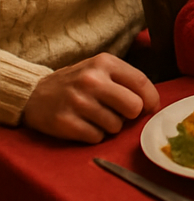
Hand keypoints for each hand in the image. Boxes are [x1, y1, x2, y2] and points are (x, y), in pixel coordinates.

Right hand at [22, 53, 159, 143]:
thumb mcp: (99, 69)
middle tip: (121, 113)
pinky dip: (95, 135)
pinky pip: (96, 137)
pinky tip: (85, 125)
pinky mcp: (65, 122)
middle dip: (131, 114)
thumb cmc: (76, 82)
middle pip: (133, 106)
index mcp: (104, 63)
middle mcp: (92, 80)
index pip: (140, 81)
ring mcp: (77, 102)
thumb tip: (150, 102)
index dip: (151, 98)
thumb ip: (124, 80)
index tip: (151, 107)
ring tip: (97, 117)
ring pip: (115, 125)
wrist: (33, 94)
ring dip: (111, 126)